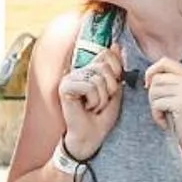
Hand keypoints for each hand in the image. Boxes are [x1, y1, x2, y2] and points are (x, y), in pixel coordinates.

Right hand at [55, 45, 123, 161]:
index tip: (113, 88)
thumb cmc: (102, 116)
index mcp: (89, 69)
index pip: (107, 53)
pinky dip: (94, 100)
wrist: (91, 137)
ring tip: (94, 107)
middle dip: (110, 88)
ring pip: (97, 78)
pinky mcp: (65, 88)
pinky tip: (86, 108)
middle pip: (104, 66)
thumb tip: (116, 45)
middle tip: (101, 101)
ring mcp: (69, 78)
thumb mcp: (115, 90)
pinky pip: (88, 86)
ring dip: (102, 98)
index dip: (116, 70)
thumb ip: (115, 69)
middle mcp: (77, 71)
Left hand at [142, 58, 181, 156]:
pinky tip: (166, 122)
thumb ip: (171, 84)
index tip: (149, 85)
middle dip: (152, 94)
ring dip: (154, 106)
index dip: (152, 71)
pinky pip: (157, 104)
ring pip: (154, 90)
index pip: (165, 61)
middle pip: (157, 77)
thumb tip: (149, 76)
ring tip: (165, 116)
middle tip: (160, 108)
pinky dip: (156, 116)